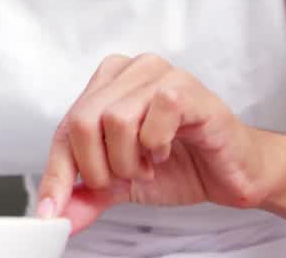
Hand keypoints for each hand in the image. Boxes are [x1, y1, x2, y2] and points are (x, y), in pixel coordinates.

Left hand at [36, 54, 285, 232]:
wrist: (234, 174)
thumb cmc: (182, 166)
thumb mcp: (122, 183)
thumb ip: (86, 194)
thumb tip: (52, 214)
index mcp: (104, 86)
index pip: (65, 130)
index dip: (57, 174)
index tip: (51, 212)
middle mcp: (127, 71)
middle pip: (82, 121)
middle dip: (100, 167)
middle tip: (126, 178)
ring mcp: (158, 74)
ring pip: (114, 120)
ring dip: (130, 159)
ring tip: (151, 164)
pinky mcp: (187, 88)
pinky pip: (154, 116)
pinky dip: (157, 146)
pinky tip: (169, 150)